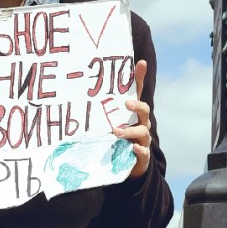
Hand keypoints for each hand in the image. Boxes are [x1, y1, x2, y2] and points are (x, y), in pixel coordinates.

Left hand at [113, 60, 151, 179]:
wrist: (128, 164)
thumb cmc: (116, 138)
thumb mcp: (108, 122)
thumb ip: (101, 109)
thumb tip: (82, 93)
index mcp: (133, 113)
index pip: (138, 92)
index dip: (140, 77)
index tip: (141, 63)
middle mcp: (141, 123)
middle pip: (144, 110)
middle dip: (136, 106)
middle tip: (126, 104)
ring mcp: (143, 140)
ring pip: (142, 132)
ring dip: (130, 131)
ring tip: (116, 132)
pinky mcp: (142, 155)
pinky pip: (143, 152)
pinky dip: (139, 150)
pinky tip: (133, 148)